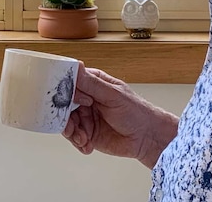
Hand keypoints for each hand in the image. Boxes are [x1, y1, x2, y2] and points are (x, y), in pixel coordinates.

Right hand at [62, 64, 178, 167]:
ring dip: (72, 132)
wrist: (147, 137)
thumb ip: (91, 84)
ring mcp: (86, 117)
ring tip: (82, 138)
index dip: (64, 93)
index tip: (64, 102)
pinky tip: (87, 145)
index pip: (70, 84)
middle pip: (64, 105)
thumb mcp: (113, 95)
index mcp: (92, 84)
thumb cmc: (136, 111)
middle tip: (70, 126)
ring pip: (67, 123)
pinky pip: (75, 137)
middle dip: (64, 117)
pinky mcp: (88, 133)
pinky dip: (78, 143)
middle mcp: (86, 99)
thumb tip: (75, 66)